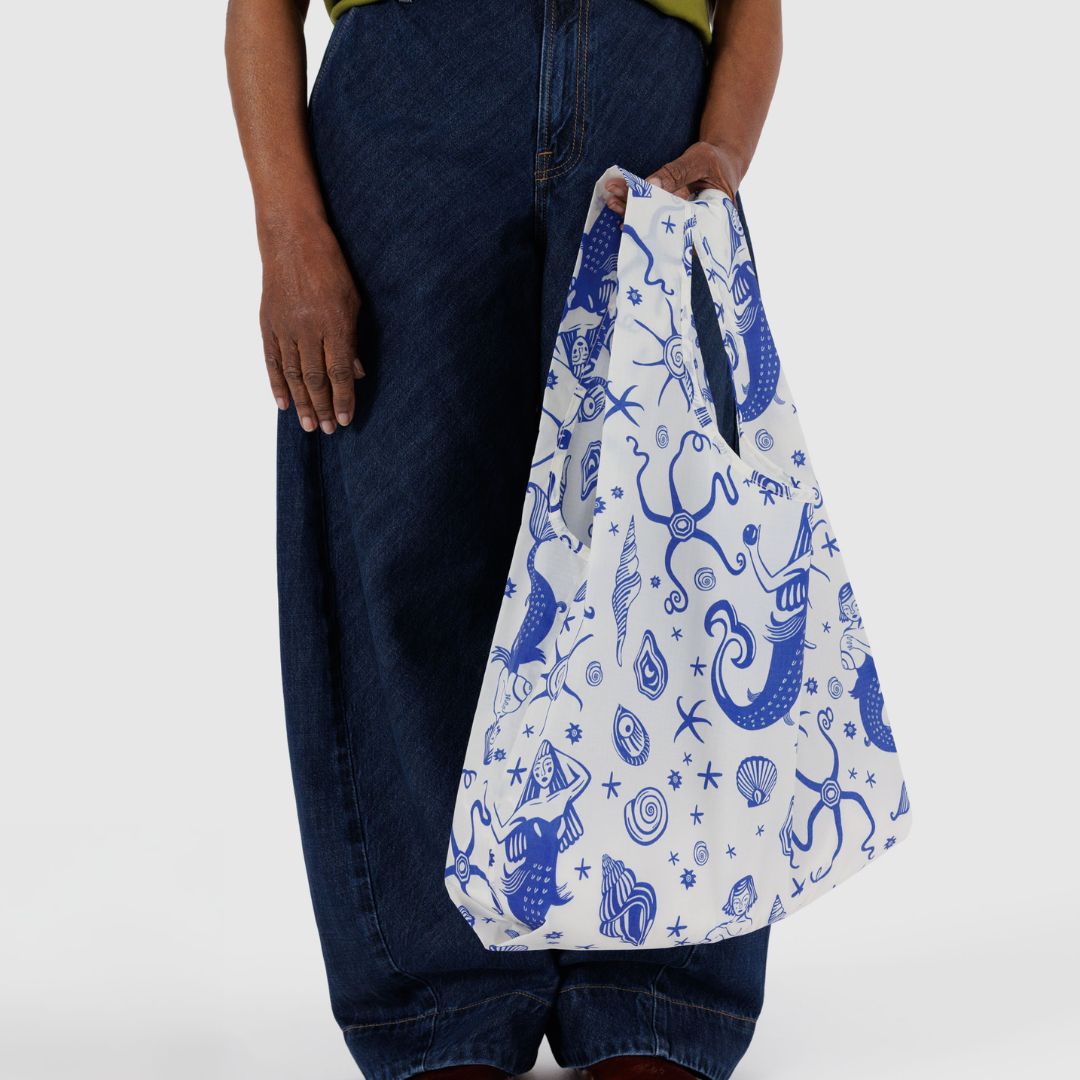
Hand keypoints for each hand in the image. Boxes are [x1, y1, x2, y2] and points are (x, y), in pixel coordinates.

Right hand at [259, 218, 363, 432]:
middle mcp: (308, 329)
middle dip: (322, 407)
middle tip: (327, 430)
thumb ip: (353, 341)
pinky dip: (277, 384)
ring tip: (308, 425)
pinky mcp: (268, 324)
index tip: (345, 420)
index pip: (339, 372)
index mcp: (334, 324)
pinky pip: (272, 361)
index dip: (343, 399)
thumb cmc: (331, 268)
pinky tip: (283, 404)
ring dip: (301, 403)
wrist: (292, 240)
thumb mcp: (353, 302)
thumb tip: (356, 375)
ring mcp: (285, 327)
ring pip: (293, 375)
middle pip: (315, 379)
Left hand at [604, 141, 744, 212]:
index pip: (676, 224)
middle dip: (635, 215)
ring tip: (611, 199)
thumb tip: (650, 185)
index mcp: (707, 220)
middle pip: (660, 226)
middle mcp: (692, 227)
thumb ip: (677, 173)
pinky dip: (636, 204)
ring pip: (653, 220)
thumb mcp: (701, 160)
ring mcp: (680, 221)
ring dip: (631, 210)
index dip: (652, 220)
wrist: (724, 161)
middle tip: (613, 203)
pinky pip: (652, 212)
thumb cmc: (717, 160)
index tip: (630, 214)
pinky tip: (619, 199)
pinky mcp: (671, 213)